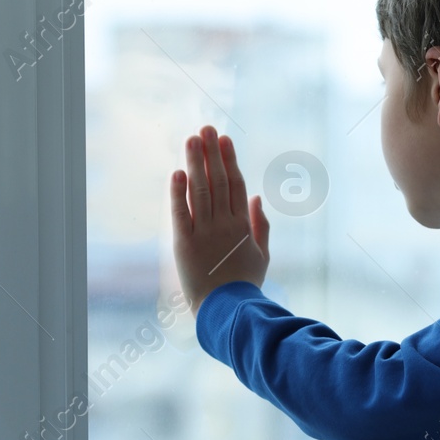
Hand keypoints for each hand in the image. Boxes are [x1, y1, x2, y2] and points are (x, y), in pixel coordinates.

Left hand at [170, 124, 269, 313]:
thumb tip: (256, 197)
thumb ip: (260, 225)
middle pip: (218, 181)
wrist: (227, 311)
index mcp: (243, 225)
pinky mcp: (185, 244)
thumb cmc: (246, 284)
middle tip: (205, 128)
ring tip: (191, 140)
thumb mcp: (263, 255)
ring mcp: (204, 233)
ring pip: (199, 191)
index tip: (223, 139)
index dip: (229, 160)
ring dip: (195, 164)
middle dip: (211, 153)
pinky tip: (177, 172)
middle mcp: (224, 224)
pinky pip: (181, 213)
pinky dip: (178, 193)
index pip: (236, 184)